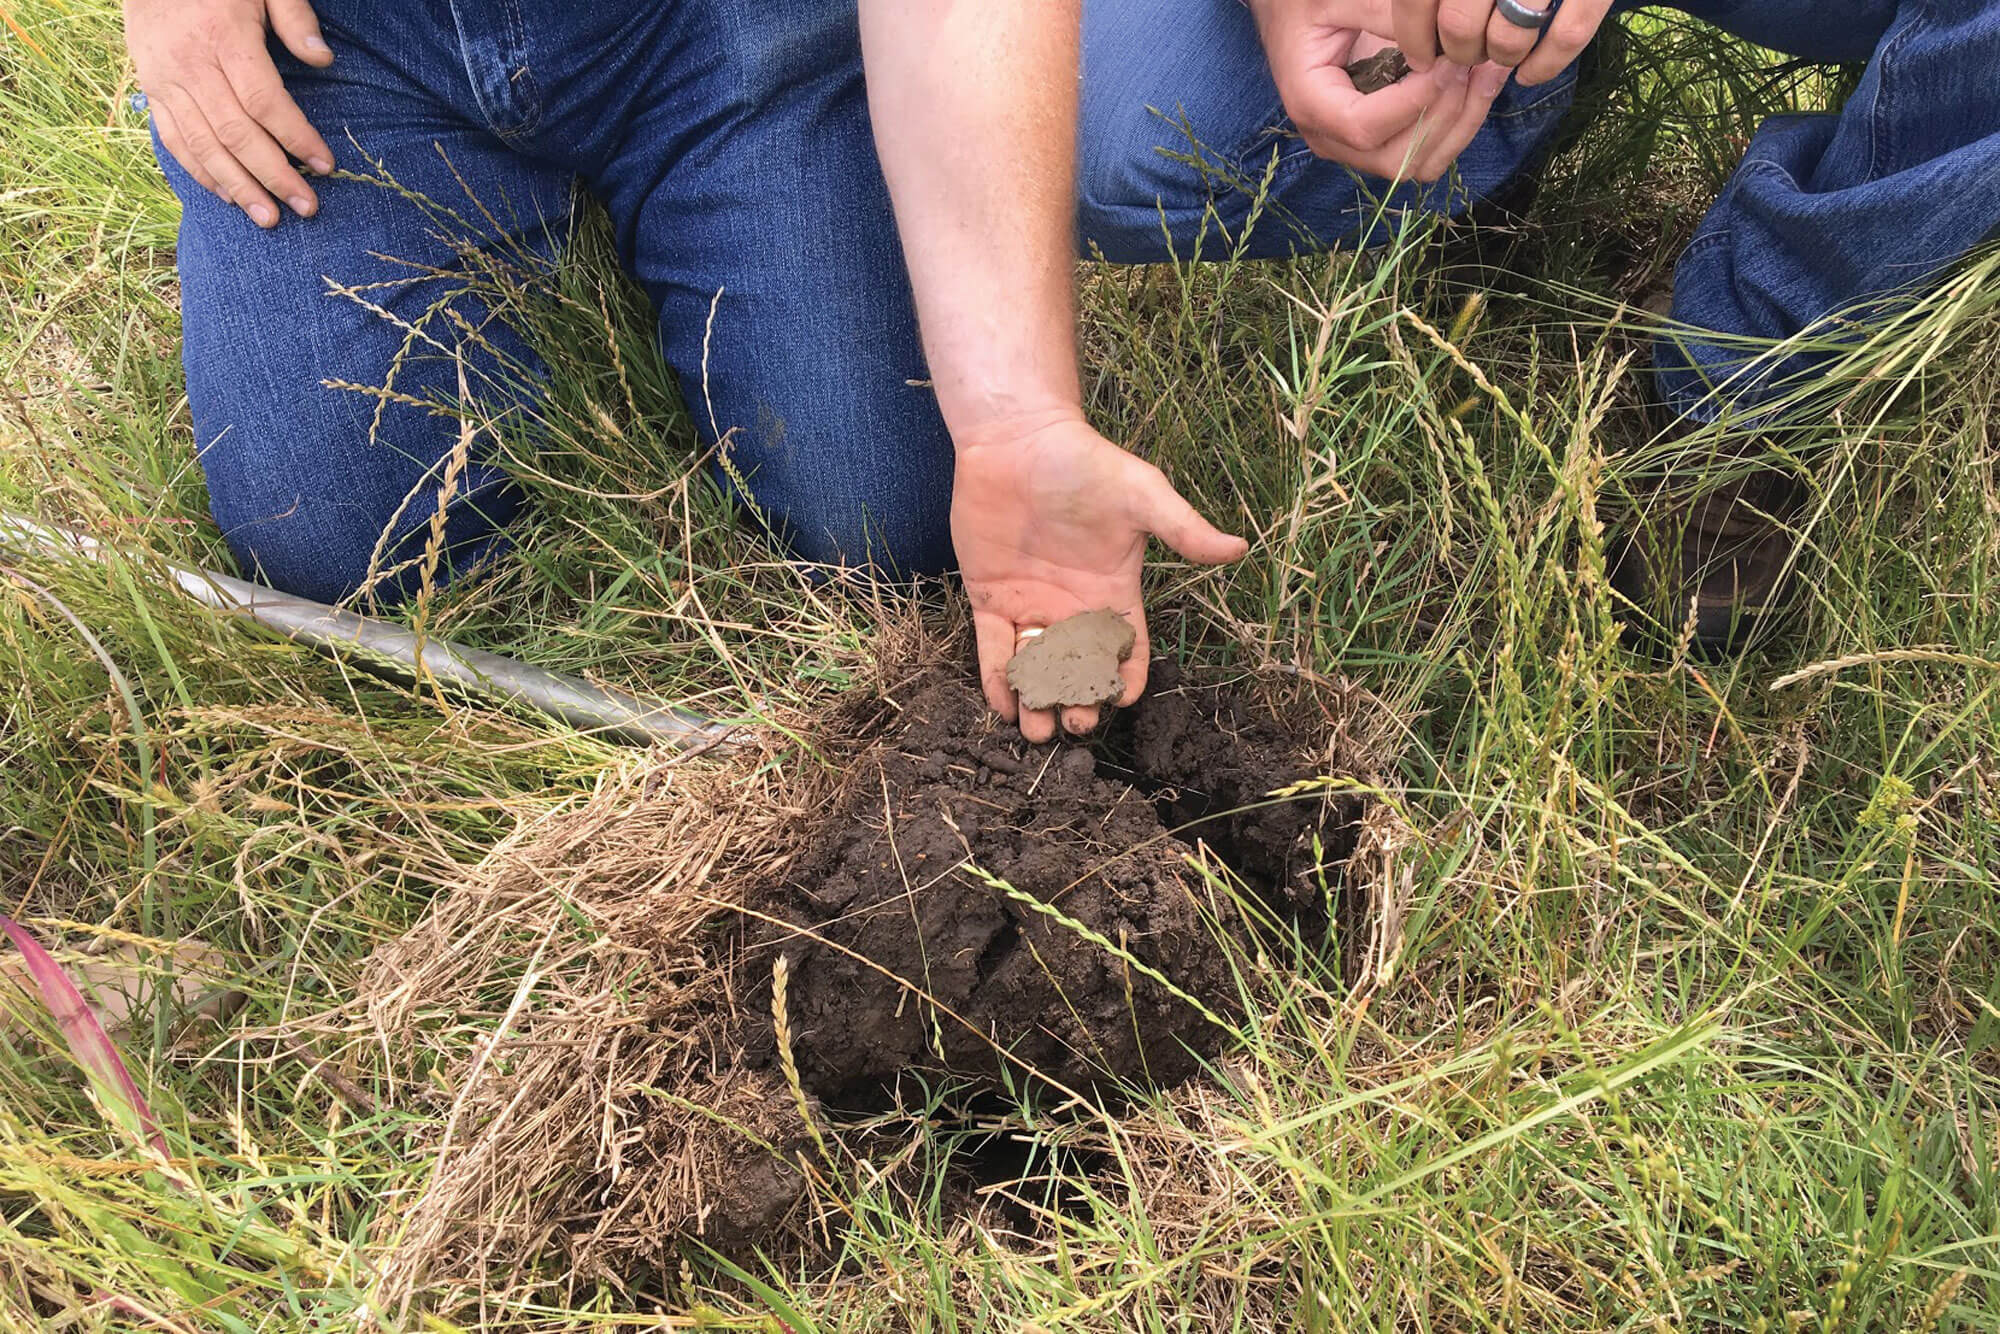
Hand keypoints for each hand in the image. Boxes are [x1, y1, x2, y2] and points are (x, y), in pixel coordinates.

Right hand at [125, 0, 335, 227]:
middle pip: (235, 133)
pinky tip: (229, 195)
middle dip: (274, 175)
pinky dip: (201, 172)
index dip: (296, 137)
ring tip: (269, 217)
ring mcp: (165, 80)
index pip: (264, 101)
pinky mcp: (151, 90)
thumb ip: (294, 16)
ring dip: (239, 186)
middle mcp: (190, 65)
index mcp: (224, 37)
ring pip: (203, 145)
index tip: (325, 165)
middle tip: (307, 207)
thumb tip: (323, 58)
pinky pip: (175, 140)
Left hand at [952, 416, 1248, 742]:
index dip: (1125, 676)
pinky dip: (996, 678)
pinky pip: (993, 648)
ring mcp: (1032, 604)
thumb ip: (1183, 529)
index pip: (1125, 647)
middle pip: (1078, 669)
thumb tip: (1237, 548)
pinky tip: (1001, 705)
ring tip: (1036, 731)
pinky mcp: (992, 598)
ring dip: (1036, 702)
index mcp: (1113, 591)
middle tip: (1074, 722)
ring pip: (1035, 668)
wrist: (1019, 438)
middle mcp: (1073, 606)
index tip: (1121, 698)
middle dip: (1078, 700)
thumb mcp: (1142, 495)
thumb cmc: (1084, 463)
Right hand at [1249, 1, 1511, 182]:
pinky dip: (1460, 123)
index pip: (1364, 127)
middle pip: (1397, 160)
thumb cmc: (1309, 3)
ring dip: (1460, 123)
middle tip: (1474, 64)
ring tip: (1486, 72)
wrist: (1295, 14)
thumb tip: (1432, 36)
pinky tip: (1478, 83)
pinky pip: (1427, 152)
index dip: (1413, 102)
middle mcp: (1332, 139)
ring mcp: (1357, 147)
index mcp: (1311, 104)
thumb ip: (1379, 13)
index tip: (1447, 61)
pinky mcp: (1381, 141)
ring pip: (1419, 164)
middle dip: (1445, 115)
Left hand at [1392, 0, 1612, 84]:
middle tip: (1464, 50)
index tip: (1419, 55)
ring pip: (1510, 36)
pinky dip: (1547, 63)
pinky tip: (1529, 75)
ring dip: (1500, 55)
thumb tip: (1388, 28)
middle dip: (1459, 51)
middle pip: (1460, 25)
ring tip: (1498, 52)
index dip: (1414, 35)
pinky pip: (1570, 33)